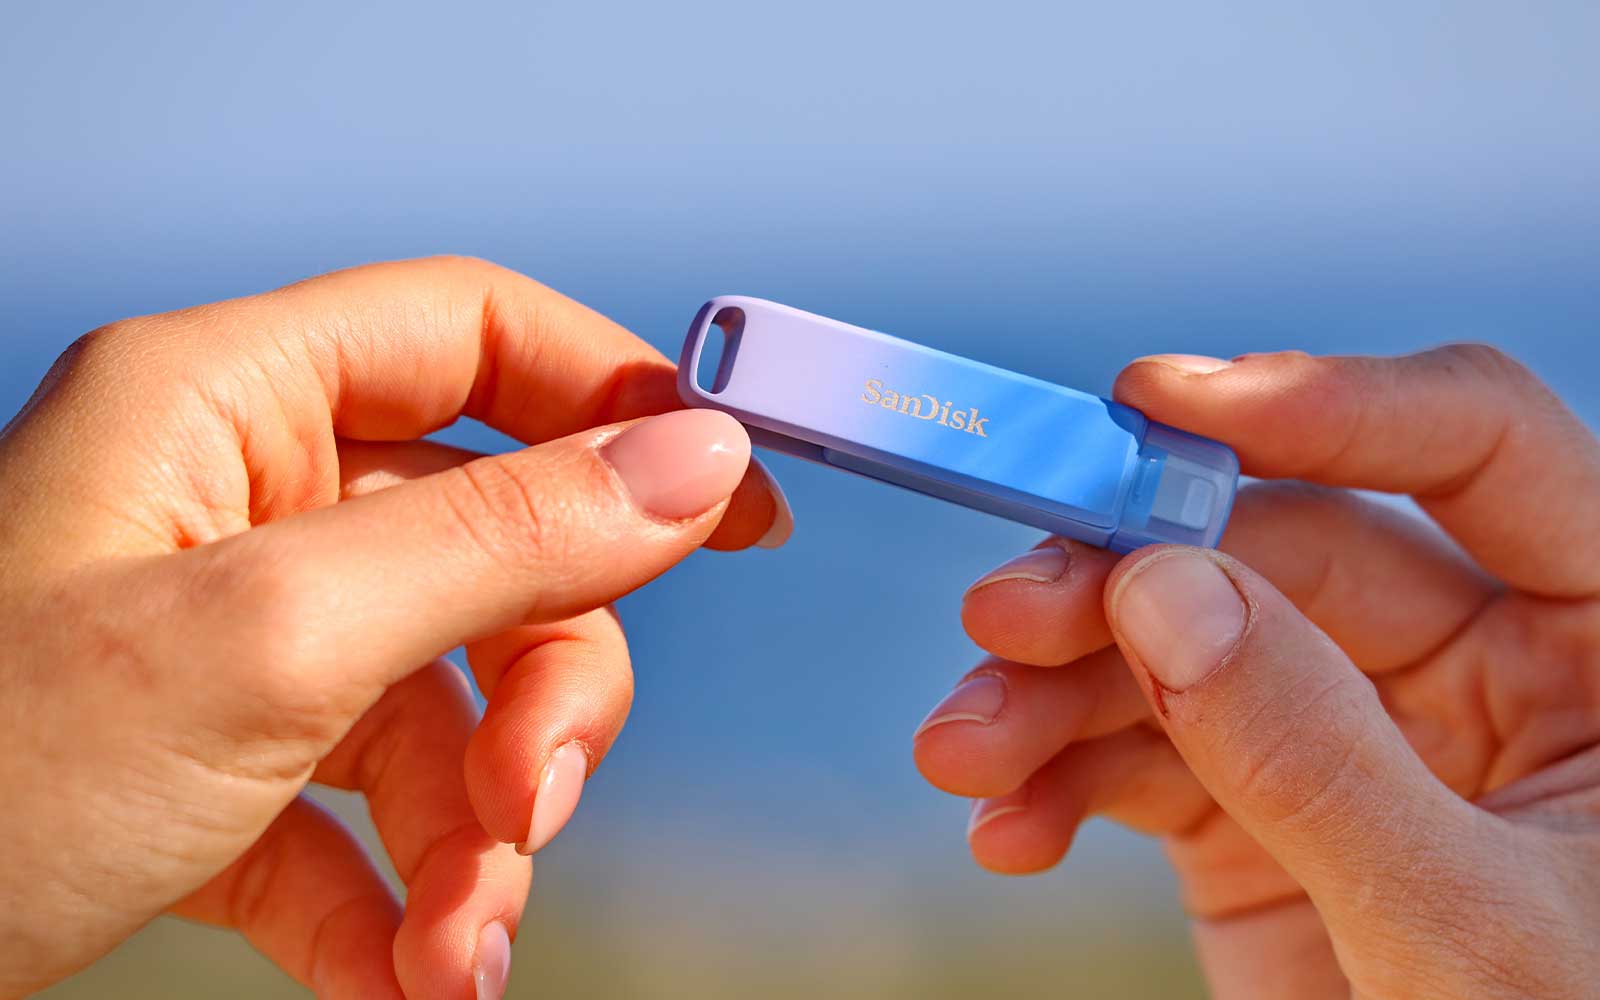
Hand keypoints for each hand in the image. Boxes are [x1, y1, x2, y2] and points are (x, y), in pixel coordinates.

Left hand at [0, 257, 790, 998]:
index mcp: (229, 404)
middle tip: (536, 813)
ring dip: (476, 835)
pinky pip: (359, 807)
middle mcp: (236, 503)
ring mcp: (226, 638)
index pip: (474, 336)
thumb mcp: (276, 642)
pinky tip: (402, 982)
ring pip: (440, 700)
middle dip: (539, 698)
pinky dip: (396, 898)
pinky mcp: (210, 768)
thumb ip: (505, 539)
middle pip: (487, 550)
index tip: (737, 499)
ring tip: (456, 959)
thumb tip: (700, 459)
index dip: (617, 398)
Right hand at [915, 347, 1599, 997]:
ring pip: (1179, 647)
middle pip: (1273, 549)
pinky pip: (1138, 759)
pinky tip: (999, 831)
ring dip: (1052, 691)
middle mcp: (1473, 665)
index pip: (1474, 448)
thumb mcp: (1466, 934)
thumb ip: (1321, 758)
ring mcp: (1350, 737)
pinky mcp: (1256, 817)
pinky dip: (1054, 783)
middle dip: (1121, 580)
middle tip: (999, 615)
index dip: (1324, 404)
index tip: (1155, 404)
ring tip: (961, 751)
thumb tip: (1163, 585)